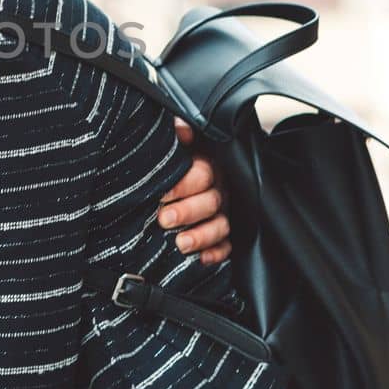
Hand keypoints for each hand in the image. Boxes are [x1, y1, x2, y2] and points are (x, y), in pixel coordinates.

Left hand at [158, 120, 231, 263]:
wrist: (166, 183)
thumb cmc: (170, 164)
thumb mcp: (171, 147)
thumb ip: (176, 134)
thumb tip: (182, 129)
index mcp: (206, 167)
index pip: (203, 174)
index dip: (183, 184)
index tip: (161, 193)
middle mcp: (218, 190)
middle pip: (212, 201)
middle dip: (188, 212)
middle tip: (164, 219)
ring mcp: (222, 214)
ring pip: (221, 226)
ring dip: (201, 236)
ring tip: (180, 244)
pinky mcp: (222, 236)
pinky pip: (227, 247)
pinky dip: (216, 254)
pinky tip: (202, 259)